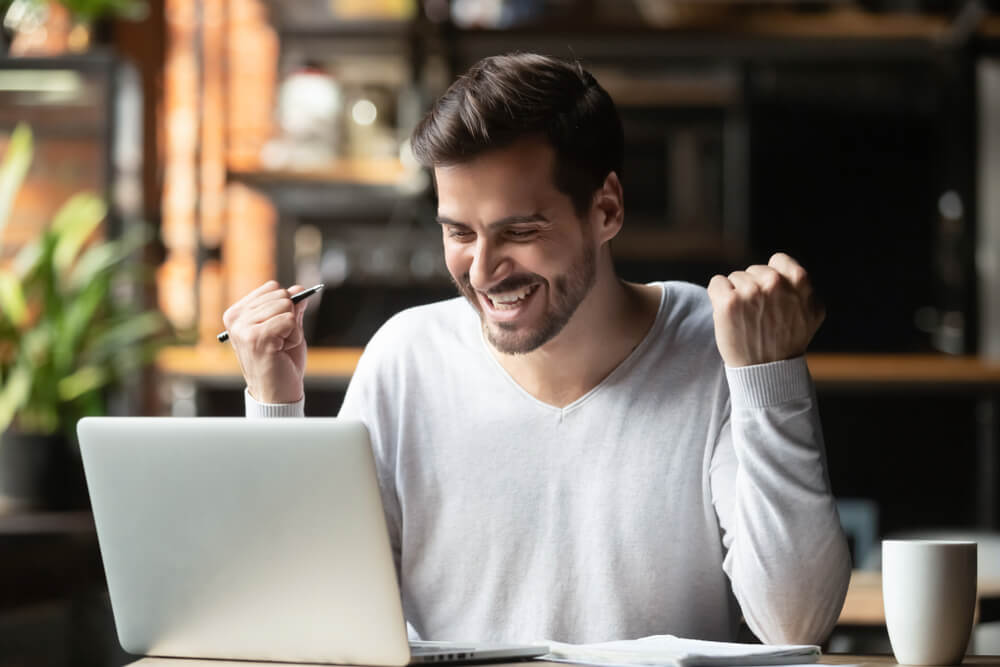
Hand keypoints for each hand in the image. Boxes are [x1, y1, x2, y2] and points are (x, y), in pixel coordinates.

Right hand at [222, 281, 308, 403]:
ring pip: (286, 306)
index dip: (286, 306)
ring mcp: (244, 328)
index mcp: (237, 313)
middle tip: (280, 341)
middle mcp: (236, 319)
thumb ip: (291, 308)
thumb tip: (299, 288)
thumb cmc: (281, 363)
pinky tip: (282, 351)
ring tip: (281, 347)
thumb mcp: (288, 329)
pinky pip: (290, 320)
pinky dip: (294, 336)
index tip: (278, 329)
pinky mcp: (257, 338)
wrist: (277, 394)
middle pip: (281, 295)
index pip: (272, 288)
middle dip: (291, 317)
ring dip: (293, 328)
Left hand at [707, 253, 823, 366]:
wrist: (766, 371)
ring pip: (735, 278)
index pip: (778, 260)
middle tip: (758, 314)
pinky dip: (718, 296)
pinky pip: (717, 283)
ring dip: (736, 294)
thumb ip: (806, 289)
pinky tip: (728, 314)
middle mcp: (775, 283)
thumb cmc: (786, 343)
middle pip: (753, 270)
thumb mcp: (811, 313)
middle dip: (753, 287)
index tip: (770, 295)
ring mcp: (750, 292)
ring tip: (745, 319)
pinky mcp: (728, 303)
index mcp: (798, 282)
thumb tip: (793, 271)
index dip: (771, 276)